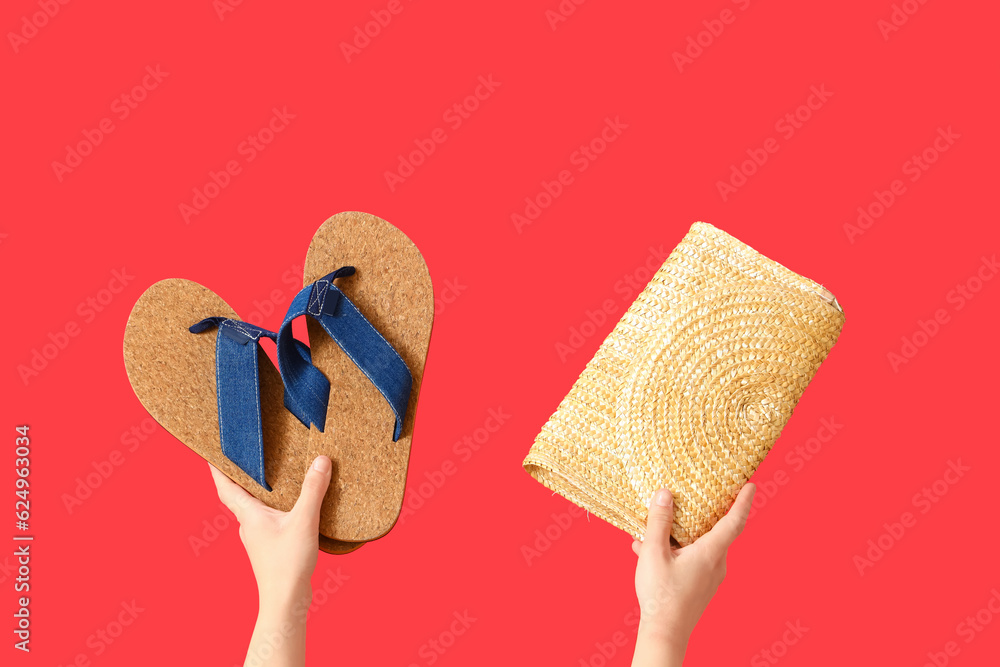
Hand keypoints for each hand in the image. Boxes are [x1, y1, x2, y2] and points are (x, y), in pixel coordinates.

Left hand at [210, 455, 332, 666]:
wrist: (286, 601)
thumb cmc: (287, 564)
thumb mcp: (304, 521)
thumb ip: (313, 489)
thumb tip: (320, 460)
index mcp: (249, 516)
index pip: (225, 488)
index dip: (217, 470)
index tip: (211, 453)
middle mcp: (248, 526)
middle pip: (238, 497)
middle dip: (240, 478)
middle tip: (245, 458)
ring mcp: (258, 539)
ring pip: (253, 510)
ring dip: (258, 494)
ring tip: (271, 478)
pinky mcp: (270, 548)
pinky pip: (267, 521)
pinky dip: (273, 509)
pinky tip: (289, 509)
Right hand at [630, 484, 755, 665]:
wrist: (664, 634)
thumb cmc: (661, 596)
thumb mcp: (654, 554)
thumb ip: (659, 522)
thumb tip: (665, 495)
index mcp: (710, 553)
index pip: (734, 522)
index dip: (743, 502)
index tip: (751, 485)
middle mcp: (716, 564)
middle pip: (717, 531)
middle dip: (705, 513)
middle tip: (698, 495)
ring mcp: (709, 577)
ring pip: (700, 546)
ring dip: (681, 534)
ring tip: (655, 529)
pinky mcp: (700, 586)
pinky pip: (692, 559)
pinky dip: (676, 550)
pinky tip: (649, 550)